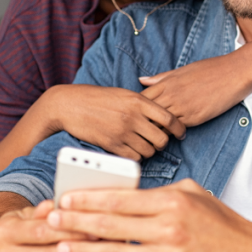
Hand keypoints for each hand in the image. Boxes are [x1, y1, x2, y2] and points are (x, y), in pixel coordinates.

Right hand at [38, 84, 185, 160]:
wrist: (71, 105)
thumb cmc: (98, 98)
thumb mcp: (124, 94)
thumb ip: (143, 104)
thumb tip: (162, 116)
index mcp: (138, 101)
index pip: (169, 118)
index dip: (179, 128)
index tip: (180, 133)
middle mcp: (133, 117)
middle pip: (161, 139)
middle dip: (162, 142)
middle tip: (157, 140)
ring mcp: (122, 132)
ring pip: (149, 150)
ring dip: (149, 150)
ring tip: (142, 144)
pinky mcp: (112, 145)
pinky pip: (134, 158)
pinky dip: (136, 156)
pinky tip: (131, 150)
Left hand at [48, 180, 251, 251]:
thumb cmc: (222, 223)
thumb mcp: (193, 194)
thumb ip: (159, 193)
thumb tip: (125, 195)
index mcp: (172, 202)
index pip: (120, 199)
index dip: (88, 199)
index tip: (66, 199)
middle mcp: (170, 228)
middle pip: (111, 226)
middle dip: (76, 223)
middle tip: (52, 221)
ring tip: (64, 248)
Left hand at [140, 53, 251, 126]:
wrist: (234, 73)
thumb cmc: (210, 69)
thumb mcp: (183, 70)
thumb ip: (161, 78)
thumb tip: (141, 80)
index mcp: (167, 82)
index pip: (141, 99)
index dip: (137, 108)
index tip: (137, 114)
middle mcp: (172, 95)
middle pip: (147, 114)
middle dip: (142, 122)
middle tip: (141, 130)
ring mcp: (183, 107)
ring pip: (160, 124)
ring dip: (156, 130)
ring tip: (154, 136)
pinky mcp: (195, 117)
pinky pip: (176, 128)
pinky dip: (172, 133)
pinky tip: (172, 134)